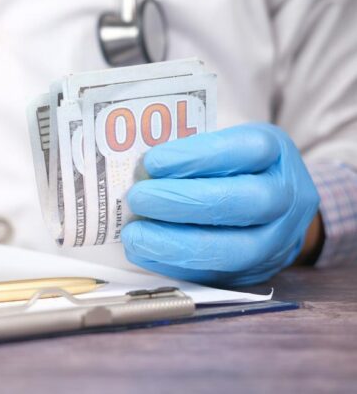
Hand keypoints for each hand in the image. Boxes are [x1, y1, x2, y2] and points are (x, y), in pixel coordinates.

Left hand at [122, 123, 319, 285]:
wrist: (278, 211)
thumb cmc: (237, 169)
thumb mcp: (225, 146)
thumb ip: (191, 154)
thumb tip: (141, 171)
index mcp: (276, 153)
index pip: (246, 151)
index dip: (196, 157)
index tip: (152, 162)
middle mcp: (287, 197)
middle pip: (242, 202)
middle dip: (183, 202)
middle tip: (138, 197)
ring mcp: (277, 240)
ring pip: (233, 249)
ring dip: (175, 243)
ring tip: (134, 234)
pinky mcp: (257, 272)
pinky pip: (216, 275)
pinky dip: (173, 265)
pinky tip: (143, 252)